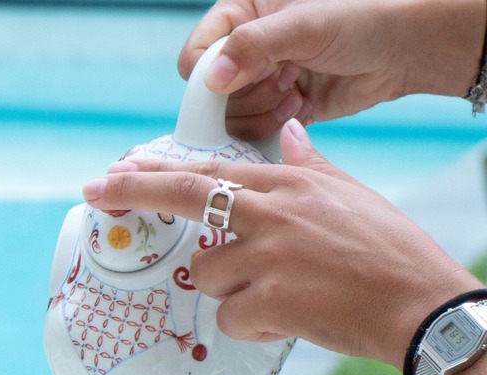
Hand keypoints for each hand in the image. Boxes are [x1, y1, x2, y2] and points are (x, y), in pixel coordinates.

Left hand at [81, 119, 483, 367]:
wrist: (420, 305)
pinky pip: (228, 319)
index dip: (158, 170)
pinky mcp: (270, 301)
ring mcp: (269, 257)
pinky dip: (250, 329)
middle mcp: (273, 214)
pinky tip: (286, 323)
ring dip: (228, 294)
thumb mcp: (351, 195)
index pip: (210, 169)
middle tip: (95, 194)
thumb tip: (290, 133)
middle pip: (188, 198)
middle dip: (135, 193)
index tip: (119, 170)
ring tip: (277, 297)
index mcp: (290, 185)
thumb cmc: (390, 254)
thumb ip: (310, 165)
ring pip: (206, 276)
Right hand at [181, 0, 485, 140]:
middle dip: (243, 92)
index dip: (207, 73)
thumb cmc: (361, 17)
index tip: (227, 83)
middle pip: (210, 90)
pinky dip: (273, 125)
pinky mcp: (277, 108)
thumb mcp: (304, 24)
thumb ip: (252, 46)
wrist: (406, 47)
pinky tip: (301, 107)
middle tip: (280, 78)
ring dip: (261, 110)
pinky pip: (254, 131)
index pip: (198, 52)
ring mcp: (260, 80)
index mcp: (241, 13)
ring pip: (230, 115)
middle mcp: (245, 48)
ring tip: (294, 91)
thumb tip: (210, 80)